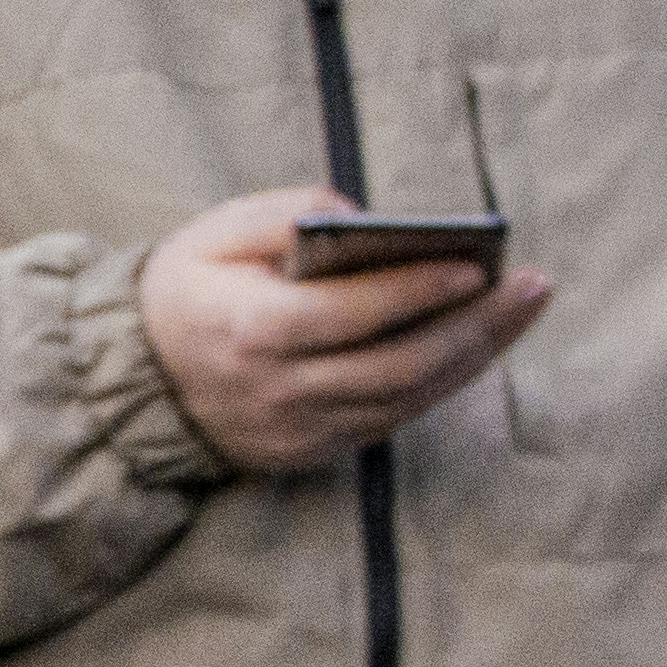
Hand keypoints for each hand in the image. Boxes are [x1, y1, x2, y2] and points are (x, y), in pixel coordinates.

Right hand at [139, 187, 546, 475]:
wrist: (134, 378)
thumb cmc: (185, 292)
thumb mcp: (215, 234)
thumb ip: (288, 215)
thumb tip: (365, 219)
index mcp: (250, 331)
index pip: (351, 314)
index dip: (419, 289)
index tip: (477, 263)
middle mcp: (279, 390)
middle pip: (398, 364)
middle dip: (475, 325)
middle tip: (531, 286)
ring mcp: (297, 429)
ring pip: (406, 399)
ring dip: (473, 355)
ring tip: (519, 308)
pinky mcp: (311, 450)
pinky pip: (392, 419)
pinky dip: (442, 381)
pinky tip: (475, 344)